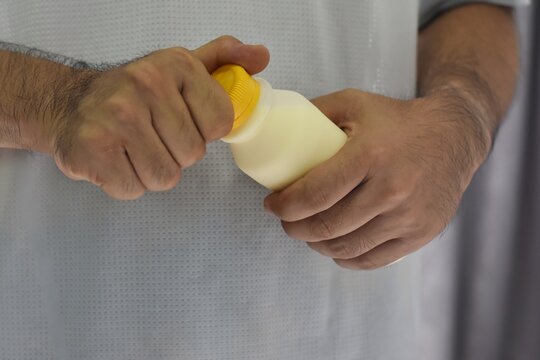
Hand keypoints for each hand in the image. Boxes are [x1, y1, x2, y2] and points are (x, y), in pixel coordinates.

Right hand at [48, 36, 268, 199]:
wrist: (70, 105)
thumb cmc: (135, 93)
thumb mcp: (181, 67)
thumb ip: (224, 60)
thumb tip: (261, 55)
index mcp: (175, 65)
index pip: (221, 123)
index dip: (203, 130)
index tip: (182, 120)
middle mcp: (145, 86)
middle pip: (192, 154)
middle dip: (176, 152)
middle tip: (152, 135)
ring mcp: (116, 119)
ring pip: (166, 177)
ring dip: (152, 170)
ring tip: (134, 148)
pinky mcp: (92, 151)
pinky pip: (134, 189)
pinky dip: (127, 182)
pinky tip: (115, 159)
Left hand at [264, 89, 485, 269]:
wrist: (453, 136)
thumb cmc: (397, 120)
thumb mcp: (354, 103)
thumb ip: (314, 113)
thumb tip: (276, 130)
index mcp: (370, 155)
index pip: (315, 195)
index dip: (285, 207)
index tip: (272, 205)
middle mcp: (391, 190)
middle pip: (327, 227)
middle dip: (295, 228)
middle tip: (286, 220)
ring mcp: (408, 217)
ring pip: (346, 247)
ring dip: (316, 244)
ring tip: (308, 232)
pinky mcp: (420, 234)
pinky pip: (371, 259)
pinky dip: (345, 257)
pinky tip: (335, 245)